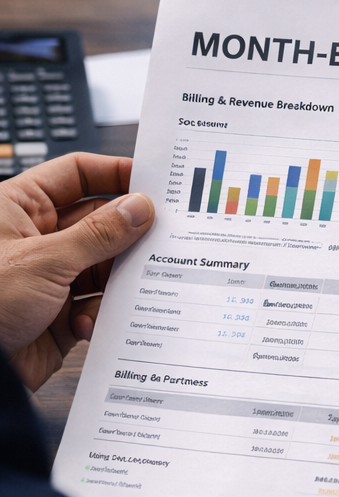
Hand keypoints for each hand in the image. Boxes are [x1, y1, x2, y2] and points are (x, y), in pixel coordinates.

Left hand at [0, 154, 154, 390]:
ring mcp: (49, 277)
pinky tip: (85, 323)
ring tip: (132, 285)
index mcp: (19, 208)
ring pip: (103, 266)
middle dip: (128, 233)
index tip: (154, 183)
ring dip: (118, 279)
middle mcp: (36, 239)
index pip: (76, 174)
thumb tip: (139, 208)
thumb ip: (98, 234)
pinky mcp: (59, 314)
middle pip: (99, 221)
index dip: (115, 174)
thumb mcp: (43, 261)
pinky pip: (97, 304)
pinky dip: (100, 314)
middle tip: (162, 237)